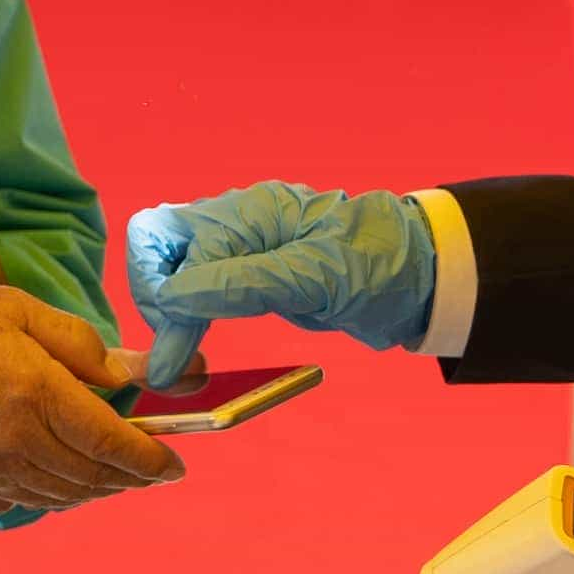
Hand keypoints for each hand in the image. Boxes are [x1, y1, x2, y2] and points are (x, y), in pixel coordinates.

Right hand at [0, 284, 183, 514]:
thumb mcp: (18, 311)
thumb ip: (78, 343)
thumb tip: (125, 373)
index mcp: (38, 395)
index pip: (112, 443)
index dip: (151, 460)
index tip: (176, 465)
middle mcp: (22, 442)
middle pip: (96, 476)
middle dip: (133, 477)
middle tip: (155, 470)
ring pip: (68, 494)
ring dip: (101, 489)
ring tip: (119, 475)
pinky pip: (33, 499)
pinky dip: (63, 494)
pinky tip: (69, 481)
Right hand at [124, 184, 436, 389]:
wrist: (420, 280)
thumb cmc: (377, 268)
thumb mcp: (314, 278)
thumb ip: (240, 284)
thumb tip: (170, 301)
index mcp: (246, 212)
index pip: (166, 247)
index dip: (164, 302)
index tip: (175, 352)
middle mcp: (232, 223)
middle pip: (153, 247)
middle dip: (152, 298)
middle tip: (175, 353)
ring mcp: (238, 250)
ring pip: (168, 269)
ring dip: (164, 313)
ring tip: (180, 361)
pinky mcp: (247, 277)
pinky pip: (194, 291)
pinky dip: (183, 321)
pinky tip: (194, 349)